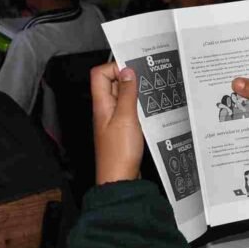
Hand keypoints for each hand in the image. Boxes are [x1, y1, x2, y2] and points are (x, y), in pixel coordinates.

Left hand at [91, 62, 143, 183]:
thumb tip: (127, 71)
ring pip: (122, 97)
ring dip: (135, 94)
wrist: (120, 180)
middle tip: (145, 81)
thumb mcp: (126, 118)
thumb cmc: (119, 153)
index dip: (115, 68)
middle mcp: (105, 110)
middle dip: (128, 79)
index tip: (133, 70)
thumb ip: (127, 93)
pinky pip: (128, 111)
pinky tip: (148, 112)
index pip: (100, 74)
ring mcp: (113, 120)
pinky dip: (138, 108)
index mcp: (101, 104)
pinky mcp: (122, 130)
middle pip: (111, 84)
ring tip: (148, 97)